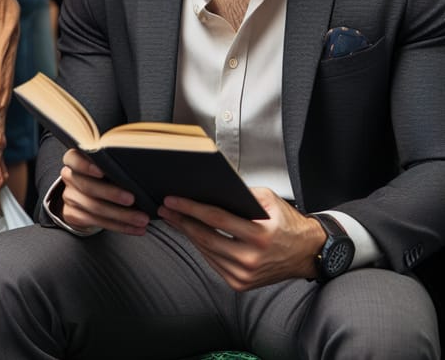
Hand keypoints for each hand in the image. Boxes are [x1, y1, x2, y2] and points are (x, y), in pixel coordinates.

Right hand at [59, 148, 149, 234]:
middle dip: (112, 194)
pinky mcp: (73, 214)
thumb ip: (113, 164)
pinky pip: (97, 222)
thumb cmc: (103, 175)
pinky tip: (135, 228)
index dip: (86, 166)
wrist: (83, 197)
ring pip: (95, 207)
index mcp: (75, 159)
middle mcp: (70, 176)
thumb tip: (140, 168)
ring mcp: (69, 196)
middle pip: (88, 186)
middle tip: (132, 199)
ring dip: (121, 215)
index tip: (101, 171)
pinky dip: (119, 226)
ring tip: (141, 219)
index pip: (73, 158)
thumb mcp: (104, 165)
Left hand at [159, 187, 325, 289]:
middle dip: (181, 220)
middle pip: (205, 236)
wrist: (307, 253)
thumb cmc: (287, 223)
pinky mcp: (240, 284)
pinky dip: (201, 247)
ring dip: (187, 233)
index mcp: (260, 235)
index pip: (215, 218)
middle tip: (165, 209)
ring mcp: (244, 274)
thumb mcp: (268, 199)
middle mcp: (251, 258)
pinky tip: (191, 234)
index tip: (172, 200)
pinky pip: (213, 262)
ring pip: (206, 250)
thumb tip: (208, 189)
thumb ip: (241, 193)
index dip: (190, 208)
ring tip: (174, 219)